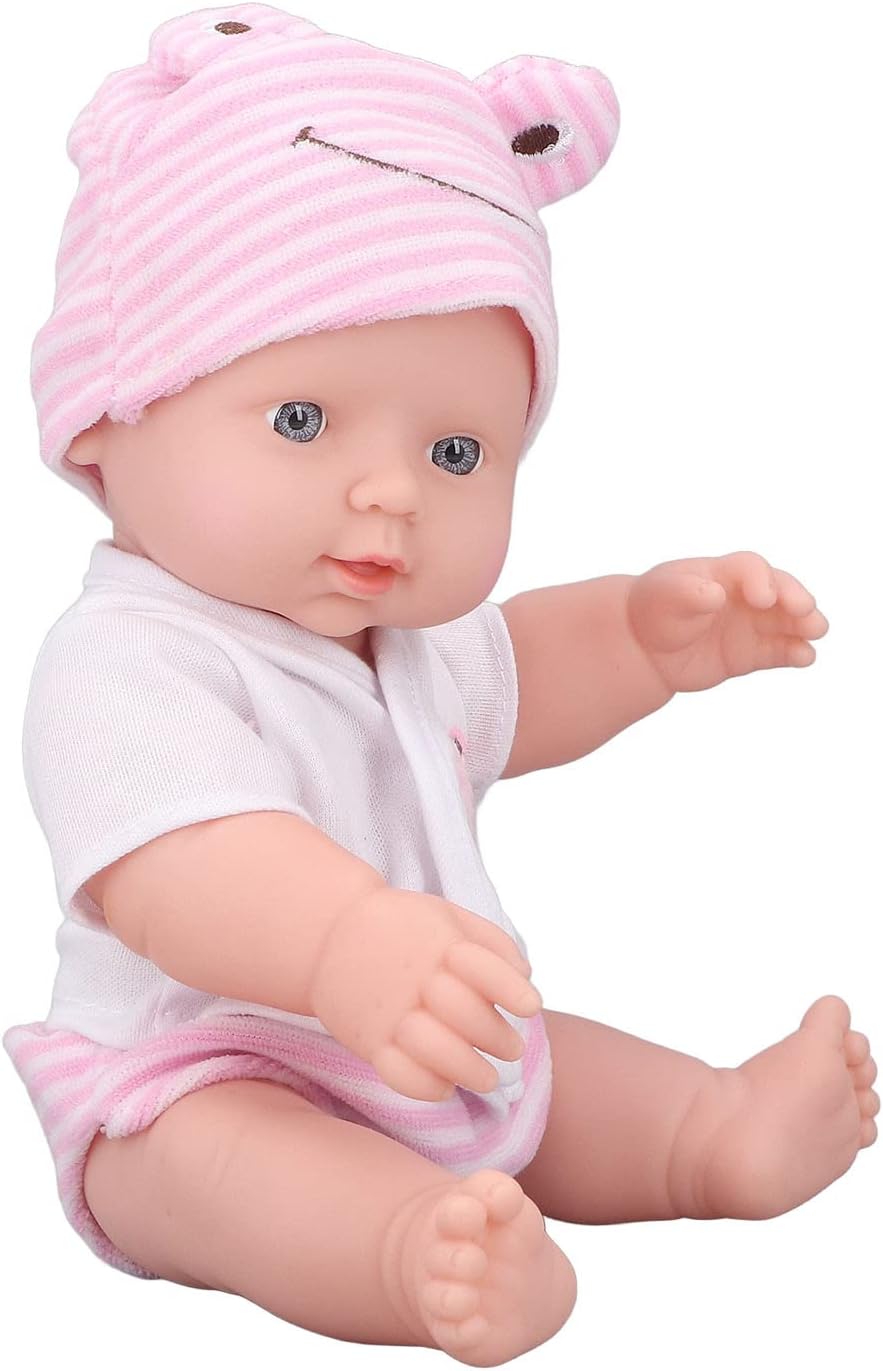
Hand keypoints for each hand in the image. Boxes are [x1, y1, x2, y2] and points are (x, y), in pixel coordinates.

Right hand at [309, 886, 540, 1101]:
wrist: (328, 933)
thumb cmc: (402, 926)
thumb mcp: (447, 915)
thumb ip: (491, 941)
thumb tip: (526, 976)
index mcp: (439, 943)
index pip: (483, 968)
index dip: (511, 990)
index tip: (531, 1007)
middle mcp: (414, 978)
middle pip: (464, 1014)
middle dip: (497, 1038)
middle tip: (512, 1050)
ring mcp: (388, 1011)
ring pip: (434, 1049)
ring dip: (467, 1070)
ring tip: (487, 1079)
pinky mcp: (366, 1040)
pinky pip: (397, 1073)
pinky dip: (425, 1087)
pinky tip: (444, 1087)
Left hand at [626, 550, 828, 691]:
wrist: (644, 646)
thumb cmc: (653, 609)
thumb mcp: (664, 596)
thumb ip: (688, 593)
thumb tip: (715, 595)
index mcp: (723, 573)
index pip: (752, 568)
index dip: (762, 580)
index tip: (763, 599)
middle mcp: (744, 595)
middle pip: (780, 590)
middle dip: (795, 598)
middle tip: (806, 611)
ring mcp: (750, 624)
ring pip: (786, 621)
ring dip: (804, 624)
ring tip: (816, 631)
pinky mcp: (750, 654)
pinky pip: (778, 652)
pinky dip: (794, 653)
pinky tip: (805, 657)